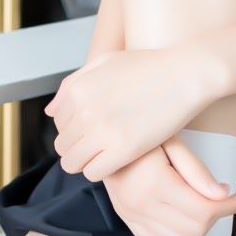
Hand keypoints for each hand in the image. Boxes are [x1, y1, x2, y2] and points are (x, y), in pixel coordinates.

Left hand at [46, 44, 214, 179]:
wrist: (185, 74)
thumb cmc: (148, 67)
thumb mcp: (104, 62)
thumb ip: (72, 85)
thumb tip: (50, 112)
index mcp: (77, 89)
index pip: (58, 123)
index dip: (74, 128)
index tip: (94, 127)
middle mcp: (84, 111)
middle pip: (62, 146)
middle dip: (78, 147)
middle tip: (101, 144)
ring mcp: (102, 131)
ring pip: (72, 163)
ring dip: (86, 162)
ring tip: (106, 154)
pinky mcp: (122, 150)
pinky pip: (93, 173)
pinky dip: (101, 170)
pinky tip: (116, 160)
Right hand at [103, 135, 235, 235]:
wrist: (100, 137)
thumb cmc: (141, 131)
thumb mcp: (172, 141)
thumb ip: (197, 171)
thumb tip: (223, 195)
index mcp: (155, 183)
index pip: (205, 210)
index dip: (232, 206)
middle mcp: (141, 205)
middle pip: (196, 228)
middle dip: (216, 214)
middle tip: (220, 194)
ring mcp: (132, 216)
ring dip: (196, 223)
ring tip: (197, 199)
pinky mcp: (127, 220)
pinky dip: (174, 231)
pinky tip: (176, 210)